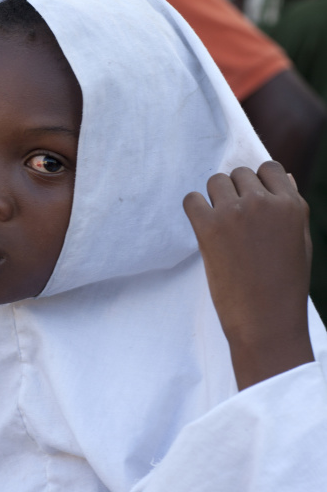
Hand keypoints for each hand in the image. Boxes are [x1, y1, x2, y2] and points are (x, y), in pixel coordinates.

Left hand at [183, 161, 313, 389]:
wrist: (265, 322)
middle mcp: (264, 202)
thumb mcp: (300, 242)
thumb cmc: (284, 287)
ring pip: (215, 182)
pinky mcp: (210, 227)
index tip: (251, 205)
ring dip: (214, 199)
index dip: (257, 185)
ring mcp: (236, 212)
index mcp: (292, 204)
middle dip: (234, 193)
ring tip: (219, 229)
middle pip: (239, 174)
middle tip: (233, 225)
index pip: (268, 169)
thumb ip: (291, 208)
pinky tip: (201, 228)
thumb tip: (284, 177)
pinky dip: (194, 210)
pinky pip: (191, 199)